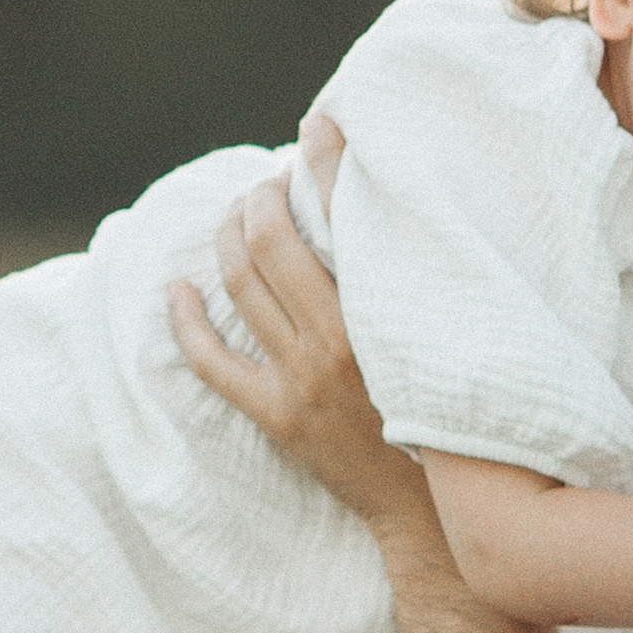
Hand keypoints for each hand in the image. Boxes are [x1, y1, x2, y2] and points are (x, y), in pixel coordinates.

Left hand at [168, 174, 423, 530]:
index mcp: (386, 310)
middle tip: (268, 182)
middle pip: (271, 241)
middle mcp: (336, 340)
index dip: (324, 160)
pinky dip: (188, 321)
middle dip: (261, 197)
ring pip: (240, 286)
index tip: (319, 126)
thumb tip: (396, 211)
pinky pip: (212, 362)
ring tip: (235, 215)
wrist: (437, 506)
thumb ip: (419, 277)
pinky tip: (177, 292)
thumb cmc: (455, 407)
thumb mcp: (446, 332)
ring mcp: (300, 379)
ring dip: (229, 237)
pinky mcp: (277, 415)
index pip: (344, 211)